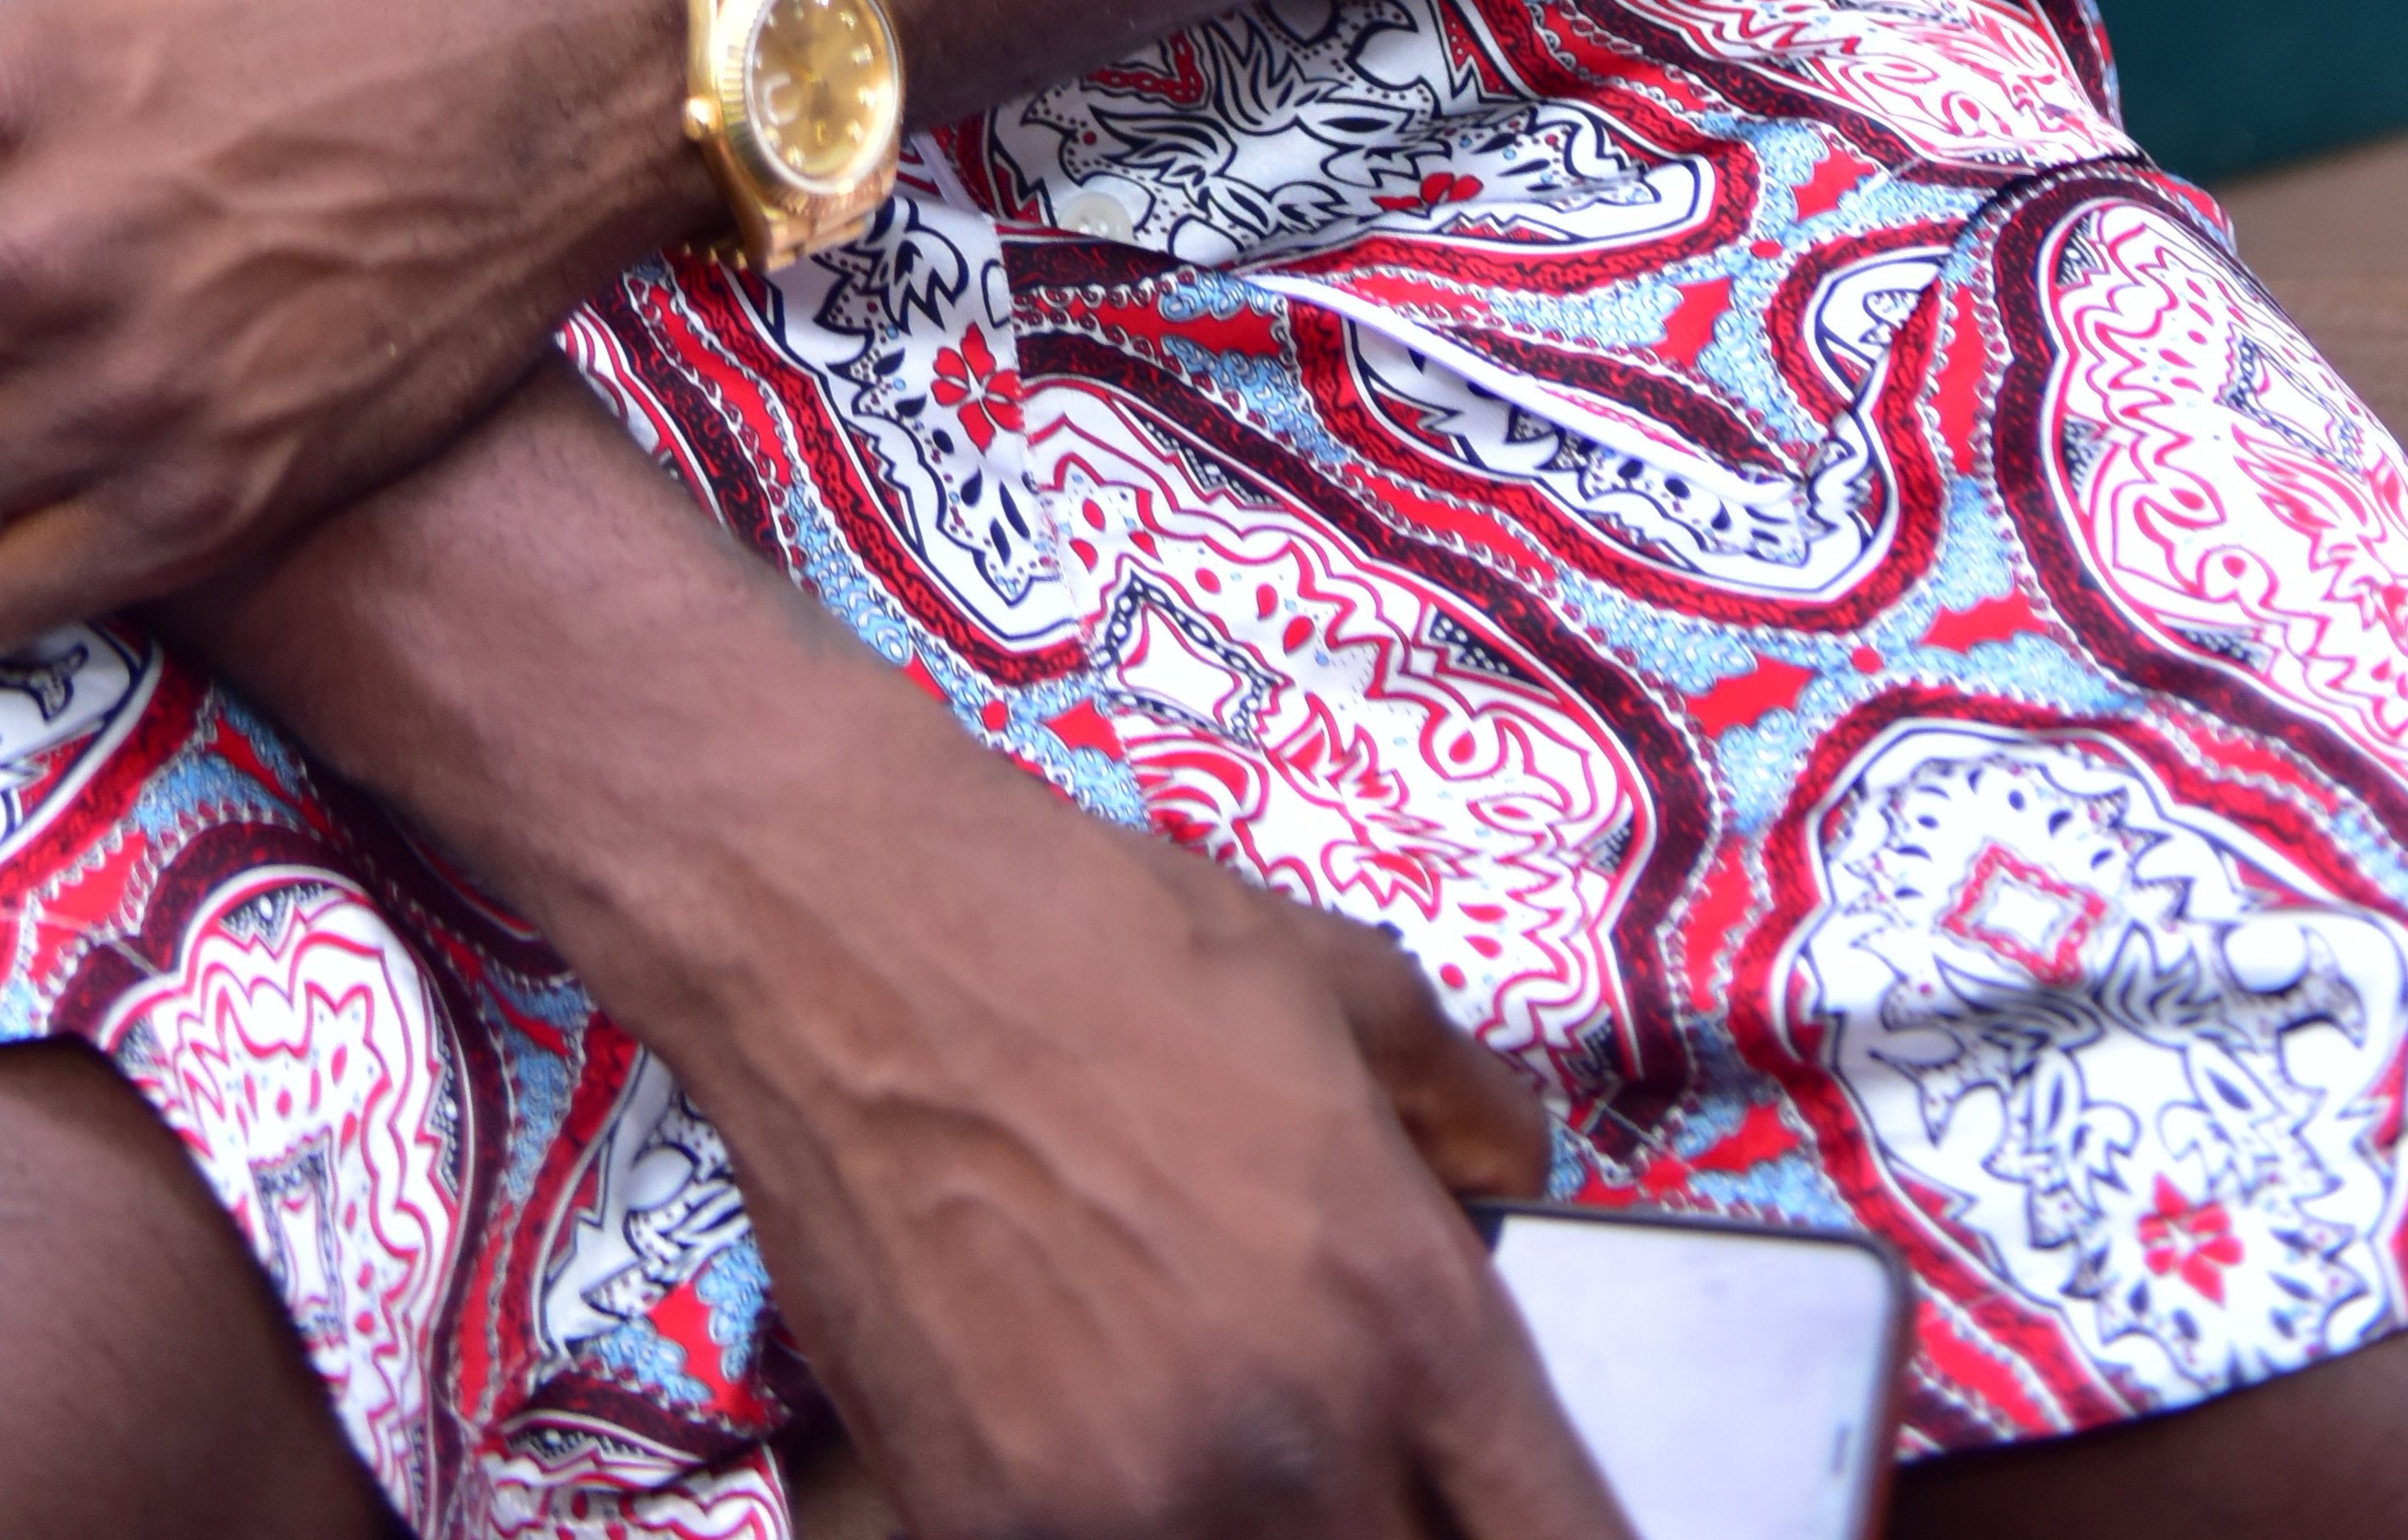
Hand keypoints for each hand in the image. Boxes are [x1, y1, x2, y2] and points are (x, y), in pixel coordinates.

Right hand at [672, 704, 1620, 1539]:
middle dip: (1403, 1518)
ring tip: (1208, 1420)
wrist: (848, 928)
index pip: (1559, 1537)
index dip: (1554, 1536)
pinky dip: (1114, 1517)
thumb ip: (1456, 1100)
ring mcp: (1132, 1506)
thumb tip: (1513, 1168)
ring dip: (1270, 1516)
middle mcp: (1294, 1440)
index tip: (1509, 1509)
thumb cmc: (1090, 930)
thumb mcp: (1329, 976)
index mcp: (1404, 1313)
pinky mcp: (987, 1528)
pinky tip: (1086, 1427)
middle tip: (1354, 1449)